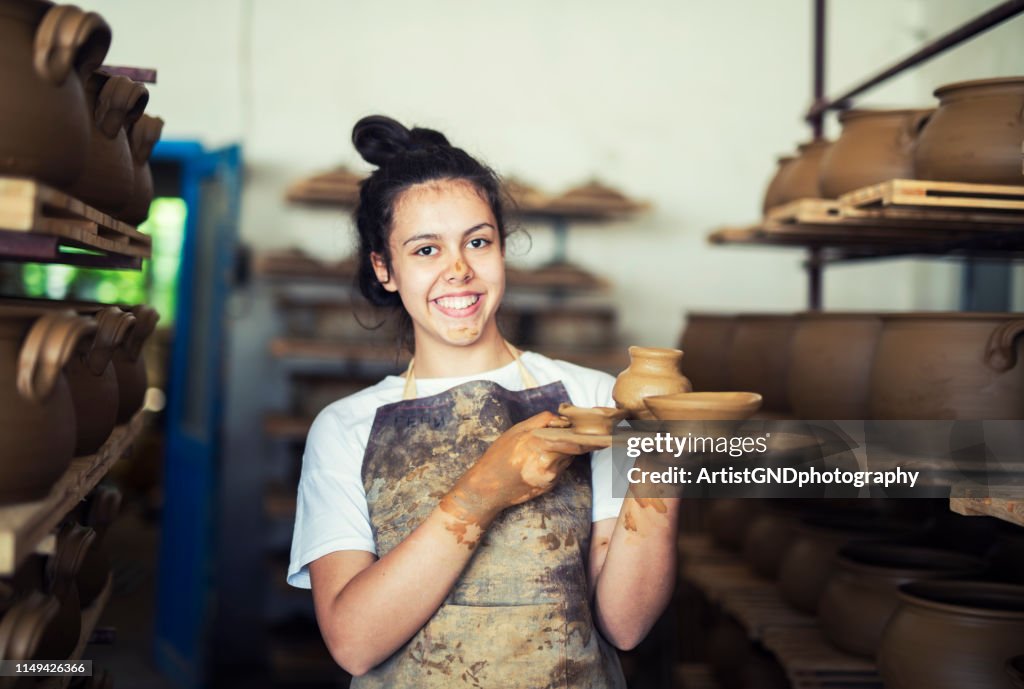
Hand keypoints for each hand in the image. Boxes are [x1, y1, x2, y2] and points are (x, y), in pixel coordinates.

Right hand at [440, 411, 588, 523]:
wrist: (487, 488)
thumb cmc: (498, 456)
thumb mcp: (516, 431)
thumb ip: (541, 421)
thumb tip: (563, 419)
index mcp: (538, 442)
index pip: (571, 435)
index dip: (582, 430)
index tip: (593, 427)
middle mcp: (547, 460)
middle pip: (575, 447)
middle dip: (580, 439)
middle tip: (593, 434)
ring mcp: (550, 475)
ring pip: (569, 457)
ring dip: (568, 450)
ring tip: (554, 445)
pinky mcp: (551, 485)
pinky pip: (562, 469)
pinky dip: (558, 462)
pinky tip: (543, 460)